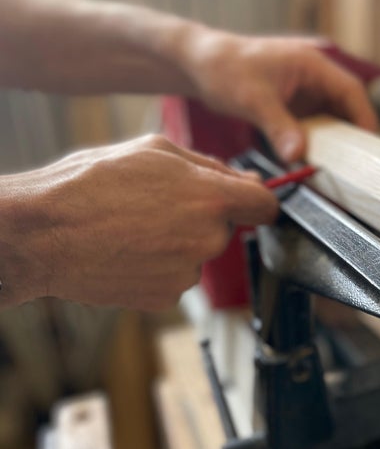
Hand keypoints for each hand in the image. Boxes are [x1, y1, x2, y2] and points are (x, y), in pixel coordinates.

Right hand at [1, 135, 277, 308]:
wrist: (43, 234)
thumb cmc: (92, 184)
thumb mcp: (155, 151)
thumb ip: (212, 167)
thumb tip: (248, 181)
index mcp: (212, 198)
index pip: (267, 206)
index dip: (258, 201)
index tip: (249, 202)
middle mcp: (209, 239)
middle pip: (226, 228)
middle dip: (204, 216)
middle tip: (158, 205)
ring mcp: (189, 272)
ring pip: (199, 253)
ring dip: (179, 242)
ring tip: (134, 227)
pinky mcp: (167, 297)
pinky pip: (176, 276)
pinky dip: (159, 266)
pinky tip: (128, 251)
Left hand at [180, 33, 377, 161]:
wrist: (201, 65)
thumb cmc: (225, 69)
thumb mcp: (253, 100)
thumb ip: (278, 127)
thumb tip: (298, 156)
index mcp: (312, 64)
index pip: (351, 91)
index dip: (363, 117)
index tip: (367, 145)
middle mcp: (314, 77)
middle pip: (346, 107)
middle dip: (351, 135)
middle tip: (356, 165)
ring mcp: (305, 92)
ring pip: (331, 120)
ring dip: (333, 143)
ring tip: (338, 168)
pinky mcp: (294, 106)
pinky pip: (314, 127)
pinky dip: (316, 144)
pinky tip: (313, 162)